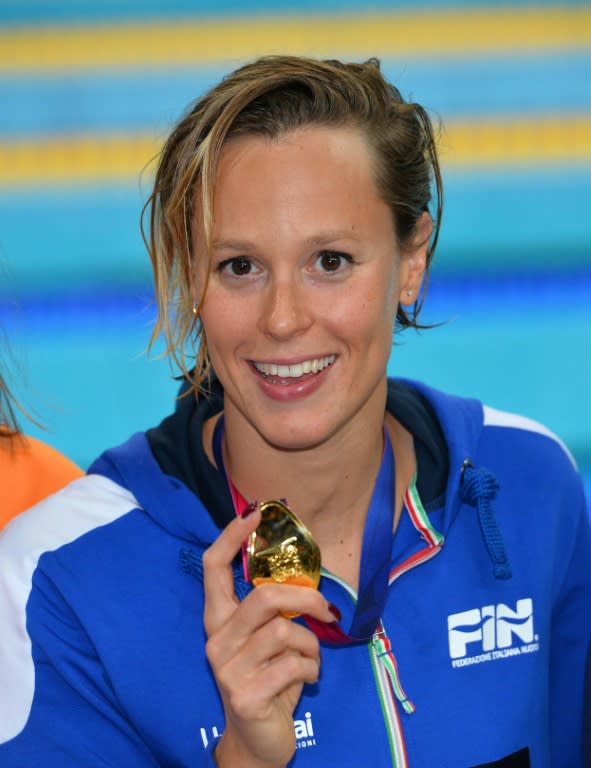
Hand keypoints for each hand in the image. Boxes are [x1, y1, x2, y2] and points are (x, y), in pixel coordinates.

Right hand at [203, 508, 334, 767]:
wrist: (257, 742)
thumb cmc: (268, 680)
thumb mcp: (268, 640)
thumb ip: (275, 612)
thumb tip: (308, 583)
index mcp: (219, 620)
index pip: (213, 568)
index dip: (231, 536)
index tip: (254, 512)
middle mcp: (217, 640)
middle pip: (263, 598)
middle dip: (304, 600)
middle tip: (327, 610)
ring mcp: (227, 669)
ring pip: (285, 633)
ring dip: (311, 646)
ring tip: (310, 661)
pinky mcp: (246, 694)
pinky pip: (295, 665)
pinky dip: (313, 670)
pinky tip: (308, 680)